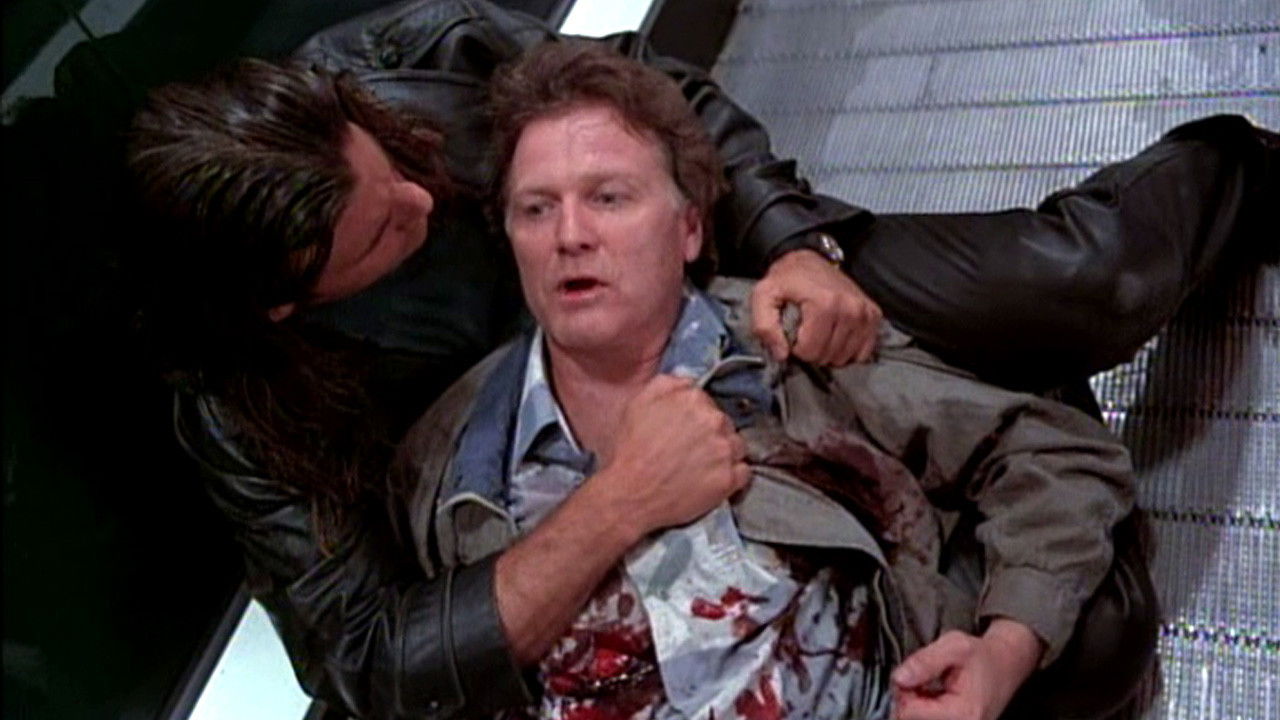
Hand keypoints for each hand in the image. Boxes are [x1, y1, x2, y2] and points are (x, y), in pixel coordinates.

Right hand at [594, 375, 749, 535]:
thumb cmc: (631, 451)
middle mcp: (714, 421)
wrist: (631, 494)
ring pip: (737, 446)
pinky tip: (714, 480)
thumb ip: (667, 384)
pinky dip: (732, 476)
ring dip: (724, 454)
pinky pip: (744, 473)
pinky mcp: (729, 479)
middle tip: (690, 451)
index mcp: (693, 398)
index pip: (707, 403)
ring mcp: (725, 450)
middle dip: (711, 435)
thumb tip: (687, 381)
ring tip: (701, 467)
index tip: (686, 431)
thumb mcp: (638, 403)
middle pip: (724, 424)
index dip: (696, 418)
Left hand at [751, 249, 881, 365]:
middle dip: (813, 350)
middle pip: (829, 356)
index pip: (811, 351)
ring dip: (830, 351)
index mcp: (824, 303)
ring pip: (845, 356)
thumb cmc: (786, 280)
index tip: (794, 333)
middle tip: (806, 332)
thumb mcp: (764, 296)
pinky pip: (864, 351)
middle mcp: (850, 308)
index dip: (796, 348)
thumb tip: (782, 355)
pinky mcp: (873, 314)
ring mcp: (865, 312)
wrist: (808, 259)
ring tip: (820, 332)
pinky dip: (849, 349)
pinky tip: (837, 336)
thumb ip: (764, 326)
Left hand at [891, 620, 1043, 719]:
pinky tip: (930, 696)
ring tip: (927, 686)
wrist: (1004, 665)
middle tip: (917, 678)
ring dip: (913, 705)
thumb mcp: (953, 646)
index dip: (902, 690)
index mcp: (962, 713)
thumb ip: (924, 661)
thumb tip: (898, 678)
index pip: (909, 713)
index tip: (908, 674)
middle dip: (906, 699)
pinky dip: (921, 709)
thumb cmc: (981, 655)